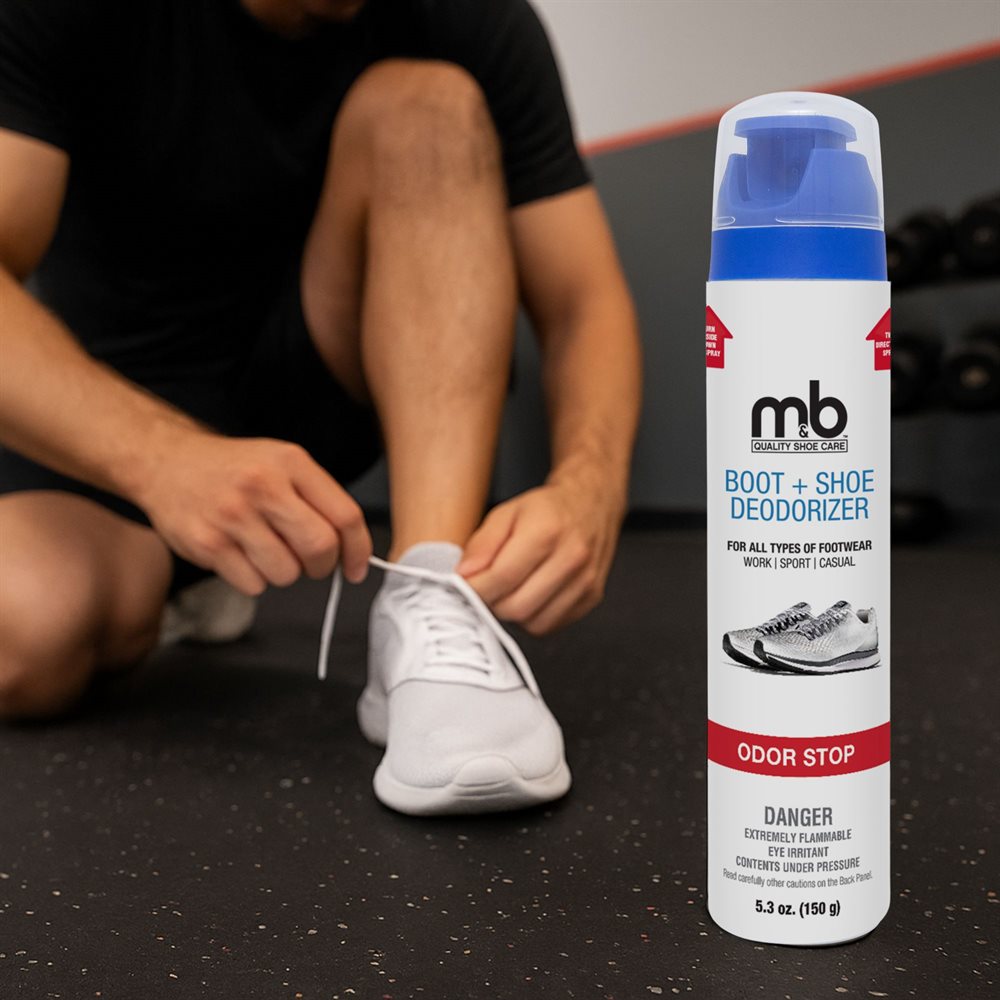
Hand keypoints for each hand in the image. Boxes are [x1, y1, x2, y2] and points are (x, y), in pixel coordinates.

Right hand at [136, 429, 370, 594]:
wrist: (168, 462)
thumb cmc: (236, 470)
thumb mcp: (282, 464)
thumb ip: (319, 499)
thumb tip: (352, 551)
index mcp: (291, 462)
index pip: (345, 515)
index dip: (359, 549)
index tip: (357, 567)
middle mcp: (262, 485)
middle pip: (320, 547)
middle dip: (322, 566)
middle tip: (311, 562)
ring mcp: (232, 516)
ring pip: (287, 573)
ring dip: (284, 572)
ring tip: (265, 548)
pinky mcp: (207, 544)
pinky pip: (253, 584)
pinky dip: (253, 578)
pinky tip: (239, 553)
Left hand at [457, 473, 624, 634]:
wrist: (591, 504)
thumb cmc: (546, 509)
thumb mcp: (506, 512)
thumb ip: (482, 544)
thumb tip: (463, 576)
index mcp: (547, 531)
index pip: (501, 577)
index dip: (474, 588)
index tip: (461, 586)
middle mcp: (572, 558)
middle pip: (517, 606)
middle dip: (492, 603)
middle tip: (484, 588)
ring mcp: (586, 581)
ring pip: (533, 622)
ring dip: (512, 613)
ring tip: (508, 589)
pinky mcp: (591, 598)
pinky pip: (550, 625)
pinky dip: (532, 617)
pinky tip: (529, 595)